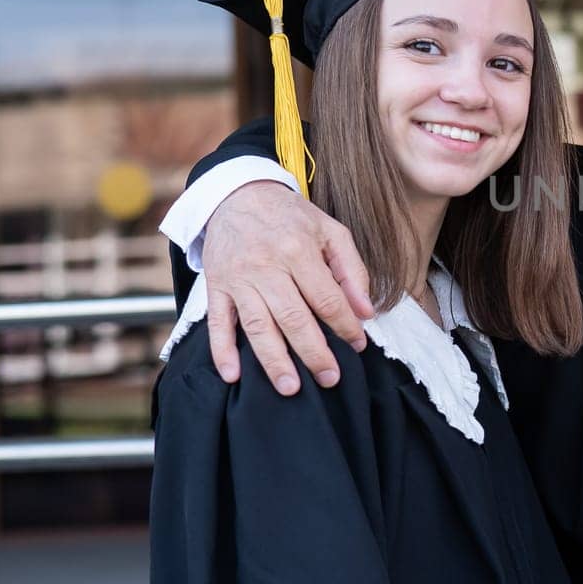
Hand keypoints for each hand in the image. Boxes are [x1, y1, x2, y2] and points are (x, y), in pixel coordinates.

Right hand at [202, 181, 372, 394]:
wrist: (237, 195)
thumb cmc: (291, 217)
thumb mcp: (331, 231)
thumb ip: (352, 270)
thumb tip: (366, 310)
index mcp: (298, 250)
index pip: (326, 298)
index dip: (345, 325)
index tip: (358, 345)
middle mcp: (266, 267)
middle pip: (292, 317)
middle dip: (314, 353)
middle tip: (330, 379)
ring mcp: (238, 279)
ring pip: (256, 326)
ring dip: (273, 360)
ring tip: (290, 388)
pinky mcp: (216, 287)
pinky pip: (217, 323)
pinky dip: (222, 351)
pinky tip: (232, 375)